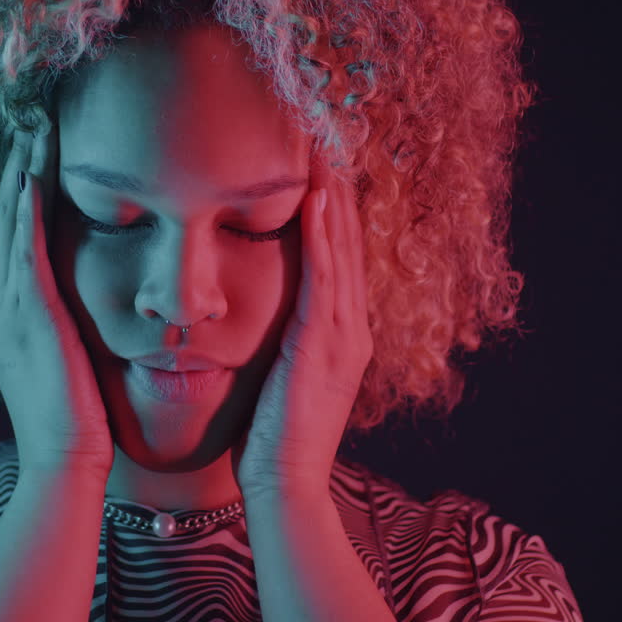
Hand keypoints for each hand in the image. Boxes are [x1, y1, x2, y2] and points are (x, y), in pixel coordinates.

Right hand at [0, 128, 113, 480]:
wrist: (65, 458)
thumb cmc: (77, 419)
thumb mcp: (68, 364)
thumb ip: (69, 332)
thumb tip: (84, 315)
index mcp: (13, 315)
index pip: (17, 240)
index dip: (23, 195)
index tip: (37, 155)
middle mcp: (3, 304)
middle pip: (9, 221)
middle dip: (18, 170)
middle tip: (29, 123)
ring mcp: (11, 306)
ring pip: (14, 222)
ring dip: (22, 173)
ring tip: (32, 130)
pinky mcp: (29, 312)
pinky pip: (25, 245)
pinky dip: (26, 207)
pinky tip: (33, 173)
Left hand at [232, 162, 372, 499]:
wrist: (285, 482)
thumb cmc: (274, 434)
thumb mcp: (285, 377)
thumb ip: (287, 342)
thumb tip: (269, 316)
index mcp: (343, 335)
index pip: (341, 258)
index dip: (336, 211)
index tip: (322, 167)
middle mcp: (352, 328)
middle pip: (349, 243)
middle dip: (340, 191)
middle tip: (329, 140)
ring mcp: (344, 335)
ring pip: (343, 250)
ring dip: (335, 199)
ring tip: (325, 151)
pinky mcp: (324, 343)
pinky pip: (325, 277)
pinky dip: (324, 235)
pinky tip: (317, 200)